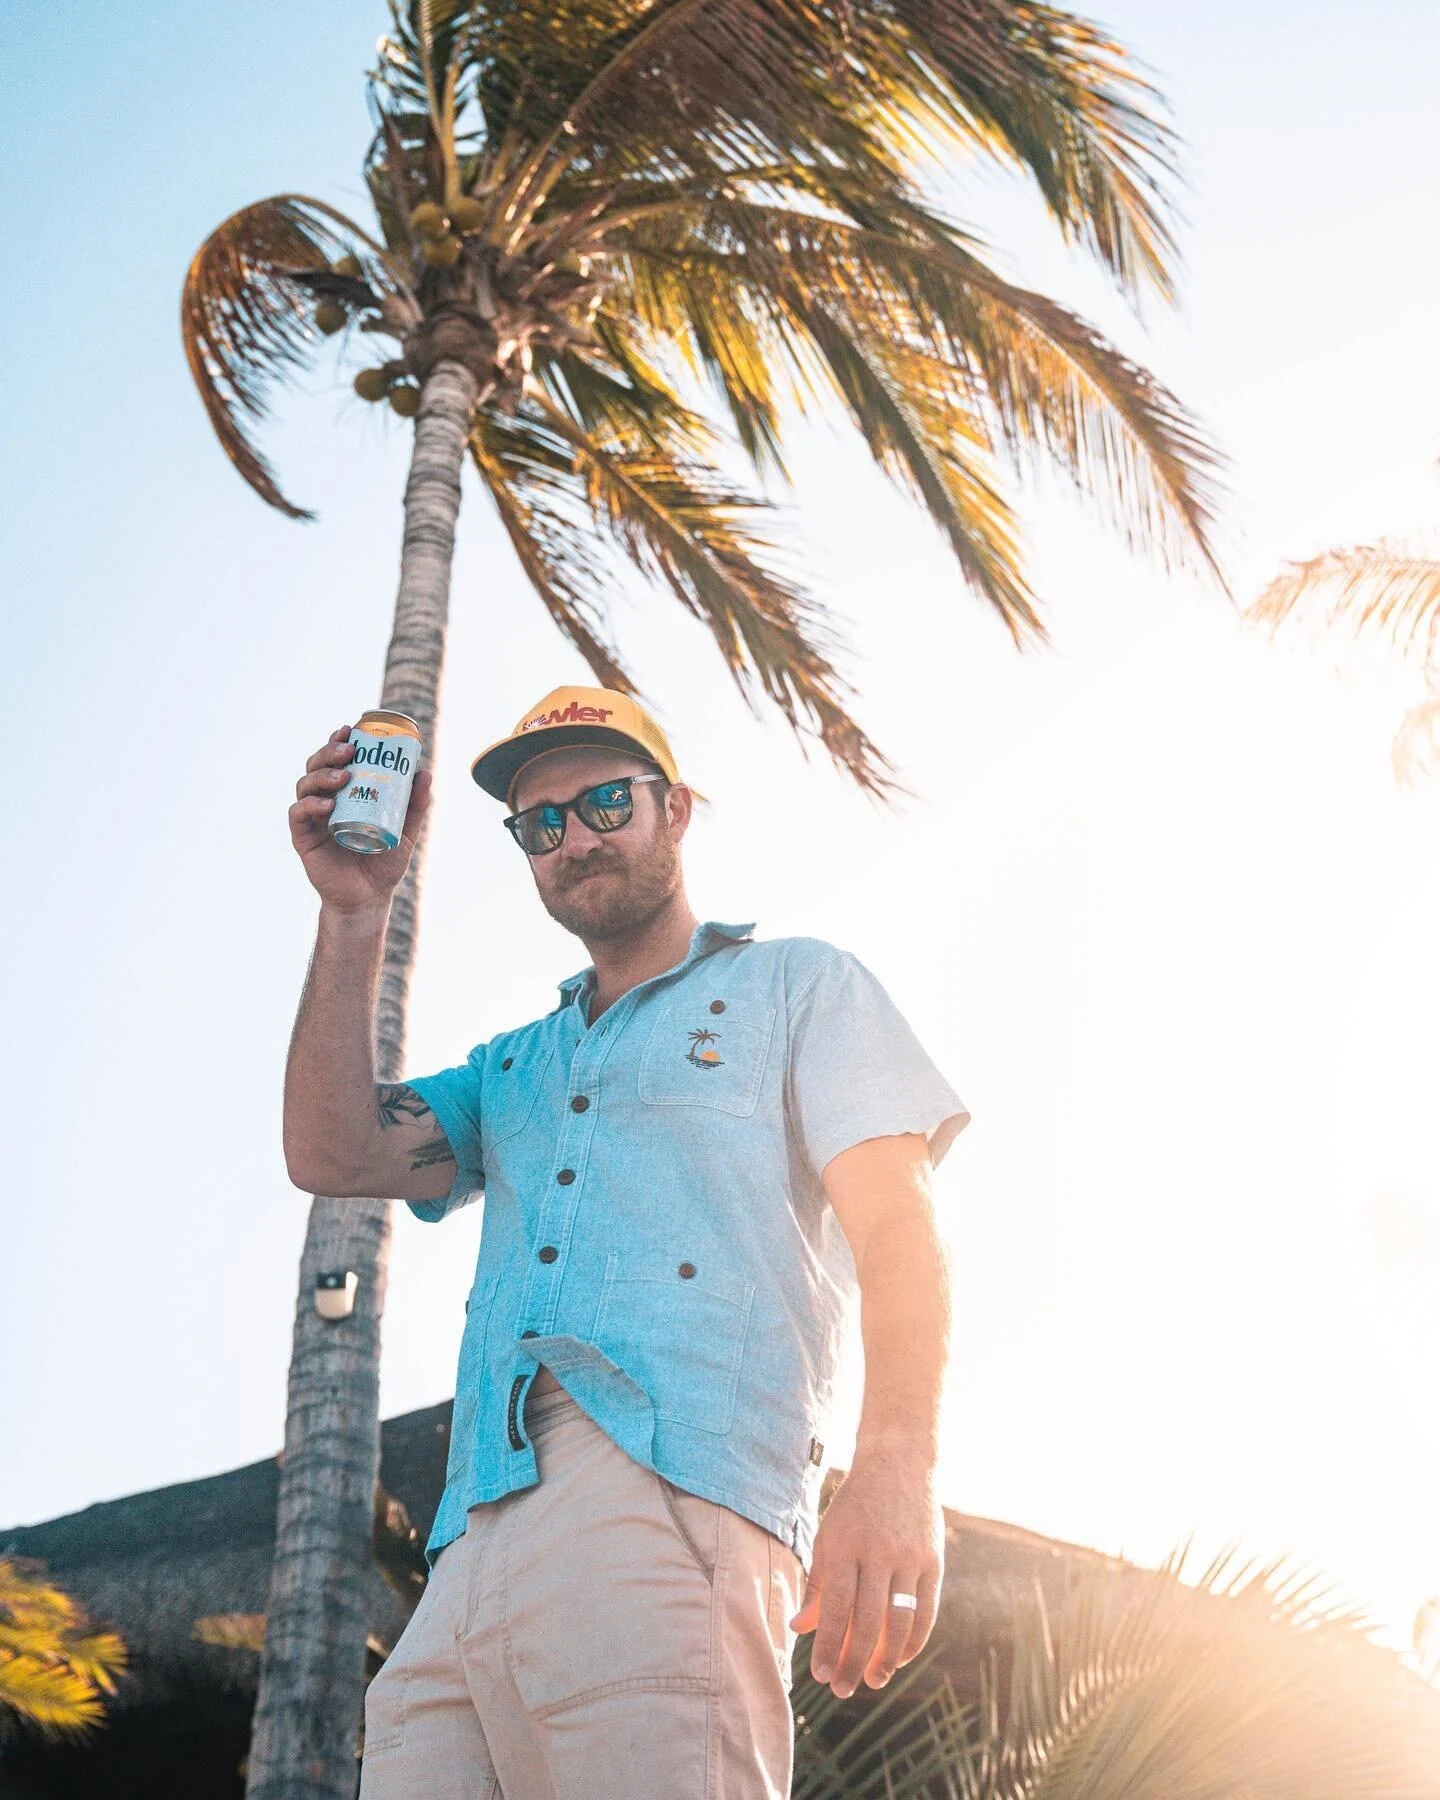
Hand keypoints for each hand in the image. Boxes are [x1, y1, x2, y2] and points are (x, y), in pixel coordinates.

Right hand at [288, 725, 431, 911]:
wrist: (368, 898)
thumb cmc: (384, 863)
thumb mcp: (406, 831)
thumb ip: (415, 805)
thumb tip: (425, 772)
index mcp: (344, 793)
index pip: (335, 760)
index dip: (338, 741)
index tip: (350, 729)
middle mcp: (324, 800)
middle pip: (316, 766)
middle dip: (329, 752)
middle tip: (348, 750)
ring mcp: (311, 818)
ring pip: (305, 785)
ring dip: (321, 775)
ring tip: (343, 776)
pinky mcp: (303, 837)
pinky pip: (299, 814)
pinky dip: (310, 804)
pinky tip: (328, 804)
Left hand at [790, 1452, 943, 1697]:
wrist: (899, 1463)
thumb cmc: (856, 1505)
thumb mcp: (829, 1535)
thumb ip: (818, 1583)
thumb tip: (800, 1629)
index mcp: (846, 1544)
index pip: (836, 1606)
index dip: (828, 1644)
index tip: (819, 1675)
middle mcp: (879, 1552)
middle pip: (867, 1620)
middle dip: (854, 1660)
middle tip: (842, 1688)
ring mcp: (910, 1557)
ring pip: (899, 1621)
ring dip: (886, 1659)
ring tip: (872, 1680)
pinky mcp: (933, 1561)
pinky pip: (926, 1612)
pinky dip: (914, 1641)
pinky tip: (899, 1659)